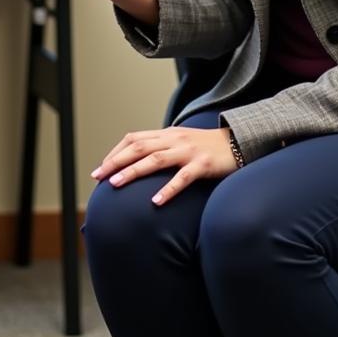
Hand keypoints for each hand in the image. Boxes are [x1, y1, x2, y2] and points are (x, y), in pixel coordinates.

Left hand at [90, 127, 238, 205]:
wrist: (239, 143)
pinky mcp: (203, 164)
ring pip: (155, 159)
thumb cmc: (206, 148)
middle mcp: (173, 139)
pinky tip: (156, 202)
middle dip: (116, 162)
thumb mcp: (180, 143)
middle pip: (138, 147)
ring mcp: (188, 151)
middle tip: (98, 176)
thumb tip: (137, 163)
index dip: (115, 152)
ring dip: (133, 171)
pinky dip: (168, 189)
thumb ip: (162, 149)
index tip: (101, 168)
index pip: (133, 139)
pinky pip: (182, 178)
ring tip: (116, 184)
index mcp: (166, 134)